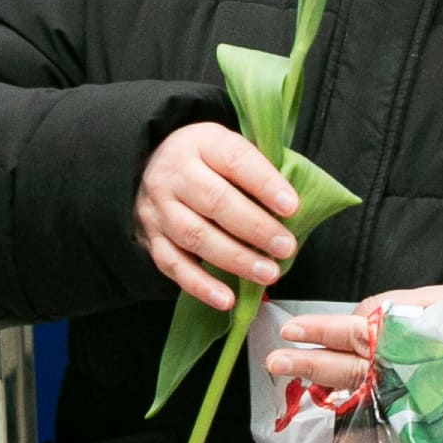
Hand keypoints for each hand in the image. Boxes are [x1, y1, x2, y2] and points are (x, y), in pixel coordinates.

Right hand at [138, 122, 299, 312]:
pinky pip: (173, 265)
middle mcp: (174, 173)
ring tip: (268, 273)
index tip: (292, 206)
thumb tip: (292, 208)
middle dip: (255, 227)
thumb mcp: (228, 148)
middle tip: (286, 247)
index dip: (265, 184)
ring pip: (194, 235)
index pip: (235, 159)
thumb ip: (256, 170)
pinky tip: (227, 299)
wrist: (150, 167)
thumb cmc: (206, 162)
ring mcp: (158, 208)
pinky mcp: (150, 238)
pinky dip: (200, 285)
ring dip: (235, 259)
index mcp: (200, 143)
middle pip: (214, 200)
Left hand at [269, 287, 442, 436]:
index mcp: (405, 342)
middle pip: (347, 372)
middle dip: (308, 366)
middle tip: (274, 363)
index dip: (318, 332)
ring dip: (326, 395)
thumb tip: (352, 323)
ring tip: (300, 390)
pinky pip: (388, 427)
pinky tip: (340, 421)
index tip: (291, 330)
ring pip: (361, 404)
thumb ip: (386, 310)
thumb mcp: (429, 300)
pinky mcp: (428, 428)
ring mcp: (416, 407)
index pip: (351, 336)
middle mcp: (406, 377)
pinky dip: (361, 424)